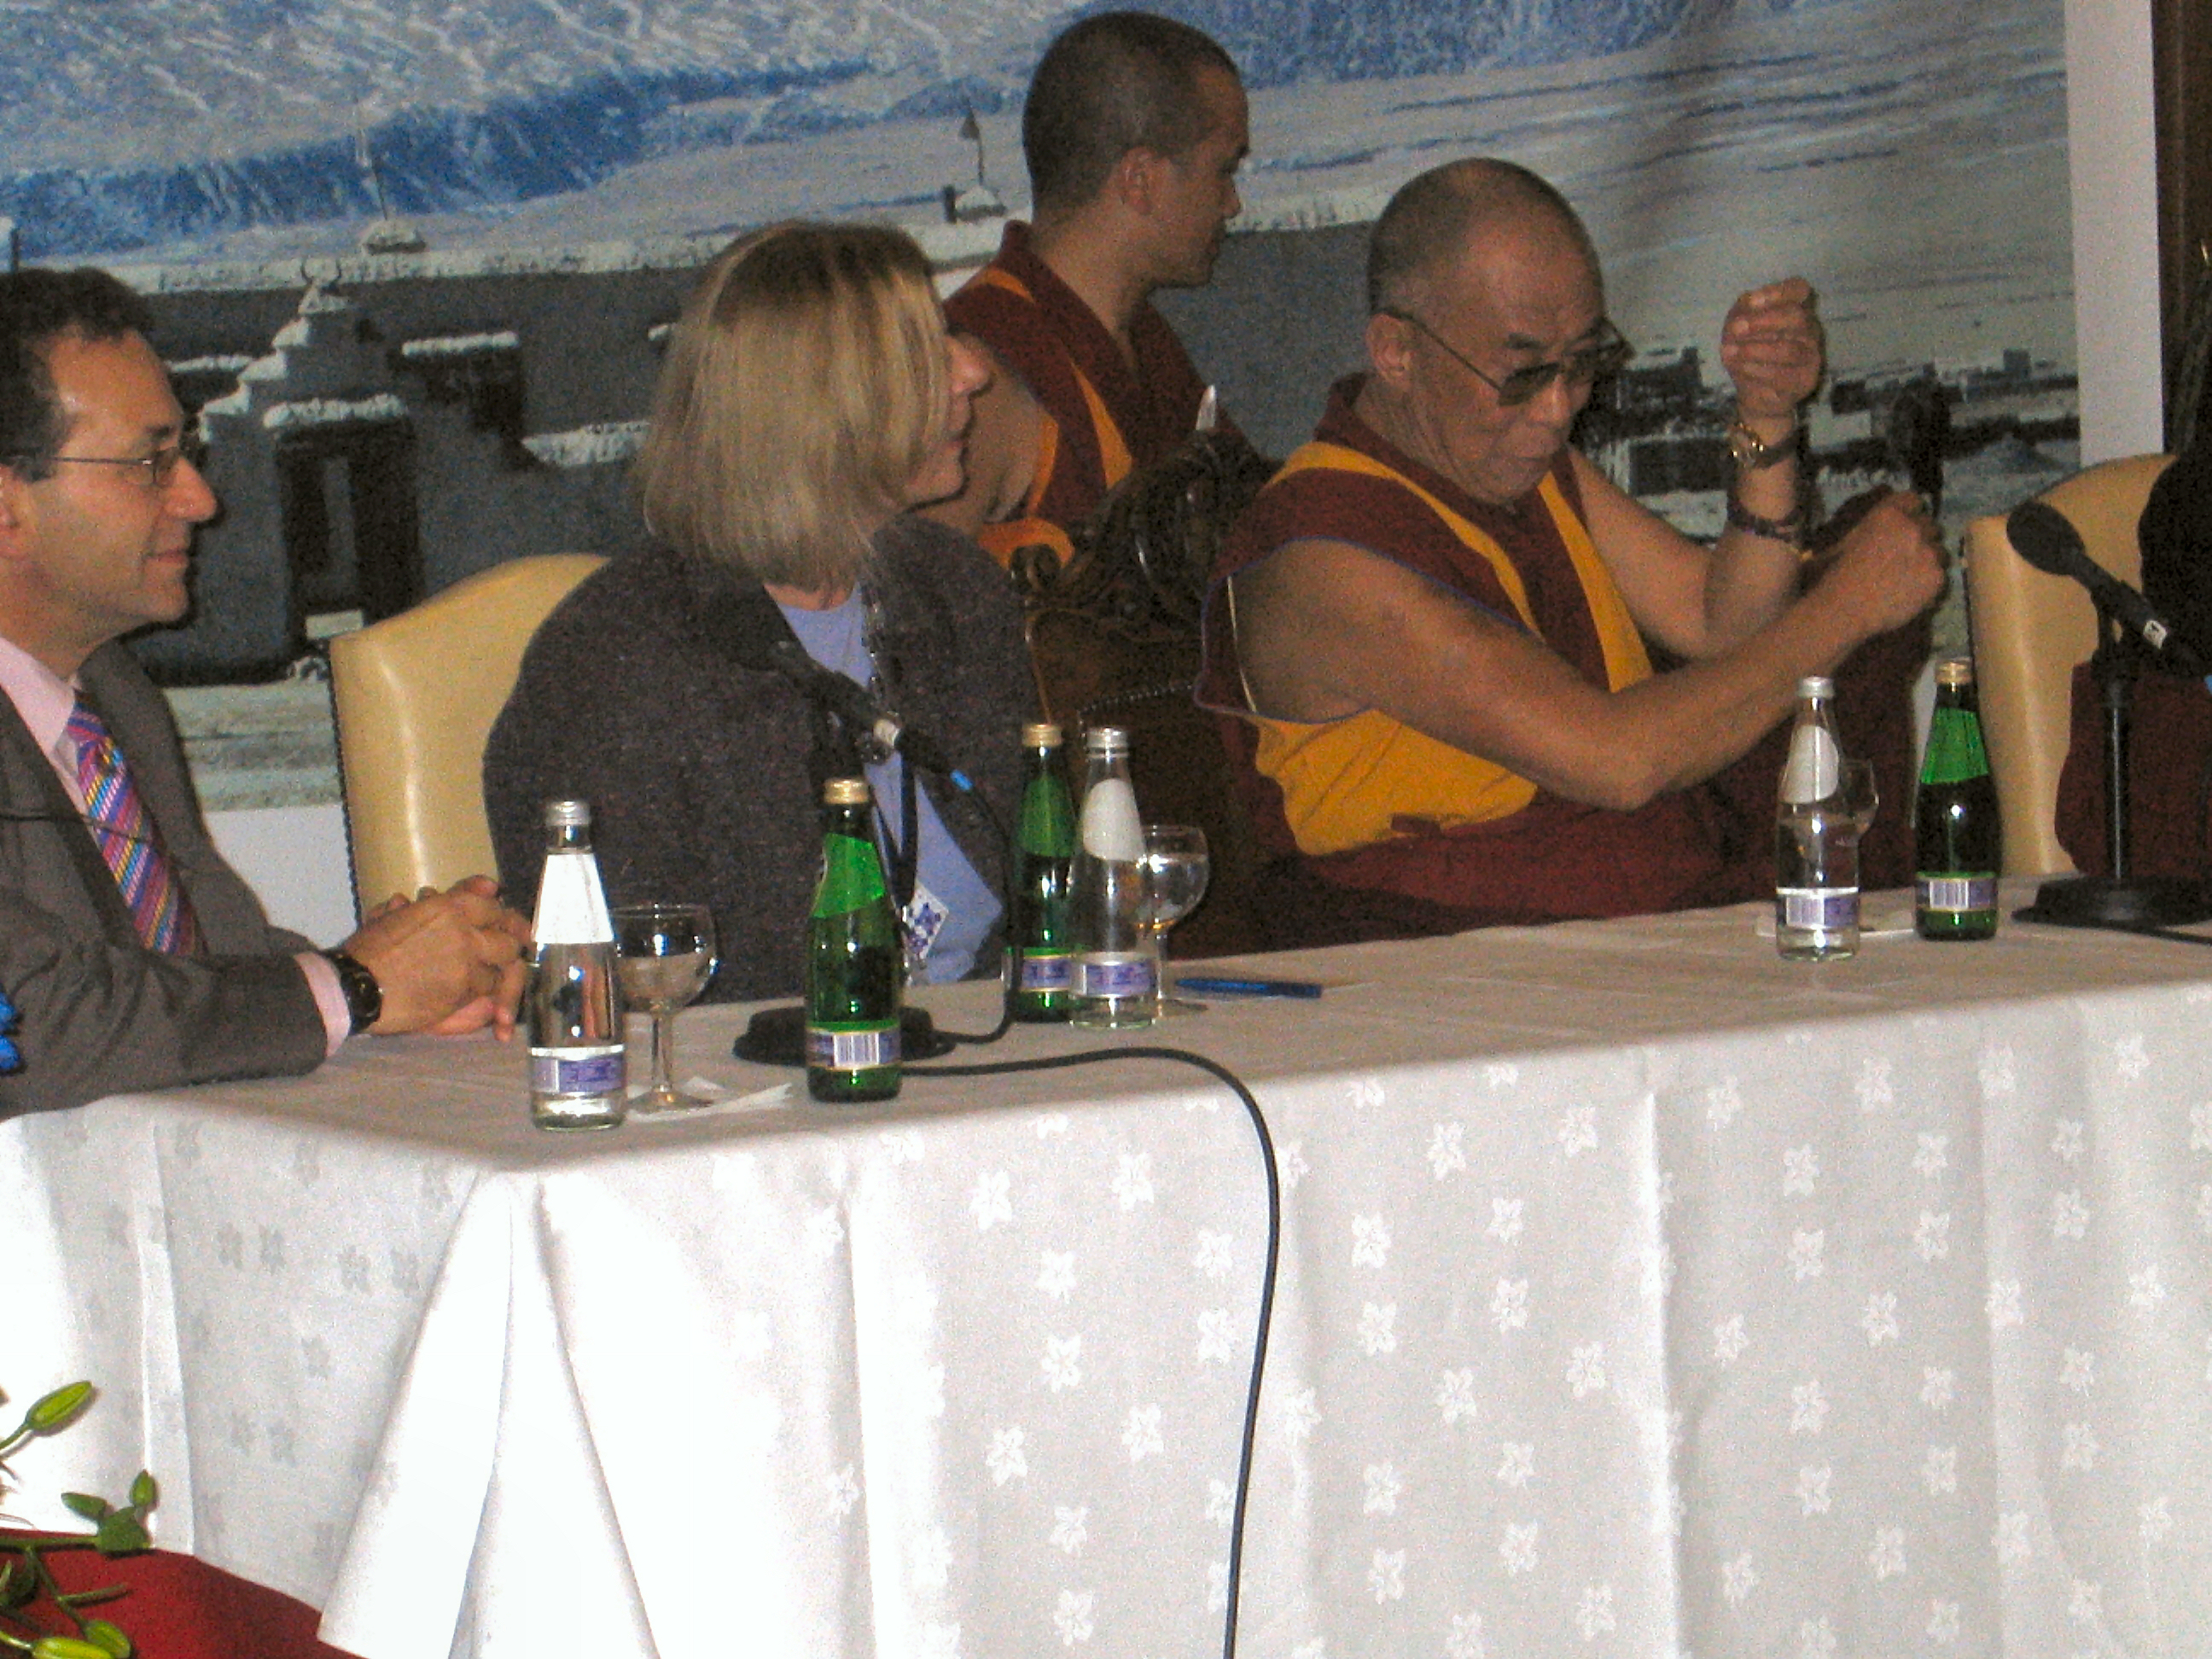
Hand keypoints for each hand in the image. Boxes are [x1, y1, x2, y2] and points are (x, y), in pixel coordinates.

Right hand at [339, 876, 531, 1038]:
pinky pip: (485, 990)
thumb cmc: (371, 949)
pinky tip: (457, 993)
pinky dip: (477, 993)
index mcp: (447, 906)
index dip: (498, 918)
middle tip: (493, 956)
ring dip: (490, 972)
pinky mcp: (463, 990)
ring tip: (469, 976)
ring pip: (500, 967)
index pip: (492, 905)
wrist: (355, 986)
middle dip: (503, 947)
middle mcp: (463, 930)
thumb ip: (449, 898)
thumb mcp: (406, 912)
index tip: (498, 926)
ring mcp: (467, 961)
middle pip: (508, 937)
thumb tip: (491, 884)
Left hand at [1720, 278, 1823, 426]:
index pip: (1798, 289)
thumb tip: (1748, 305)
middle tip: (1735, 328)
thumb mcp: (1738, 328)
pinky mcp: (1805, 380)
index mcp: (1795, 309)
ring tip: (1728, 351)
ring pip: (1789, 349)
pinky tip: (1737, 368)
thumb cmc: (1749, 352)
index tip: (1750, 301)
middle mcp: (1809, 329)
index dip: (1777, 292)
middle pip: (1797, 316)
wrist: (1757, 394)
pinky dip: (1754, 370)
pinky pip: (1782, 375)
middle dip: (1763, 321)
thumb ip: (1742, 312)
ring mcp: (1811, 355)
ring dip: (1754, 350)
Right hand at [1816, 489, 1947, 636]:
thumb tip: (1880, 508)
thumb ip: (1866, 522)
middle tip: (1904, 555)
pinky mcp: (1937, 577)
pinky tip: (1910, 593)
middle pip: (1930, 525)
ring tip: (1910, 577)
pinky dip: (1927, 583)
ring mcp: (1929, 553)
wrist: (1843, 610)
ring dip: (1928, 559)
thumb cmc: (1831, 574)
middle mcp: (1914, 527)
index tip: (1901, 526)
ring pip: (1939, 551)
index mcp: (1888, 513)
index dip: (1907, 513)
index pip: (1912, 500)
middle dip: (1920, 536)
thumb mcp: (1843, 538)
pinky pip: (1940, 575)